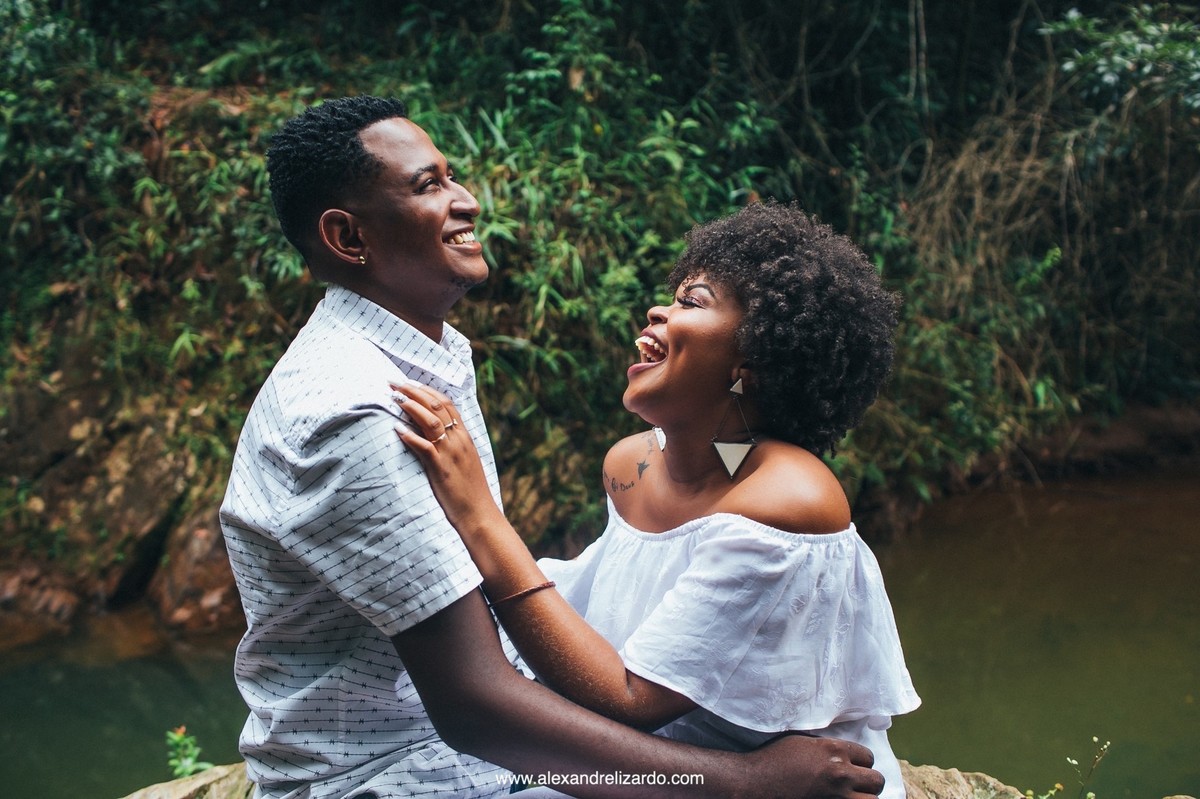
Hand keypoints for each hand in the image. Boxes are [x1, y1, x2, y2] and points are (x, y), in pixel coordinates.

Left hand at [391, 383, 499, 532]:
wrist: (479, 514)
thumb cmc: (469, 491)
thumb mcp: (465, 461)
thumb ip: (453, 445)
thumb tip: (435, 434)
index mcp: (465, 436)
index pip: (446, 403)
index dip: (426, 390)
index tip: (409, 383)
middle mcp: (459, 440)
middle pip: (436, 406)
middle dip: (413, 391)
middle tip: (394, 383)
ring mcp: (450, 453)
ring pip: (430, 421)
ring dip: (411, 406)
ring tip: (394, 398)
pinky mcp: (441, 468)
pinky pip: (424, 447)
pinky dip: (410, 436)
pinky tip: (397, 428)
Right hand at [740, 734, 884, 798]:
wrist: (754, 783)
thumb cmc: (772, 759)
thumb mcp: (800, 742)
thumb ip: (825, 746)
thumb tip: (840, 751)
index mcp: (834, 750)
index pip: (869, 757)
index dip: (862, 763)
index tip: (855, 768)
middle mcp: (840, 773)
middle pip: (876, 781)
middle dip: (869, 783)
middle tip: (857, 786)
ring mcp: (836, 796)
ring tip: (852, 797)